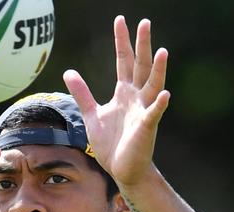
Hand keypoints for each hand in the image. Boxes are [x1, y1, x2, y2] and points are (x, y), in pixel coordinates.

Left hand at [63, 17, 169, 187]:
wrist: (122, 169)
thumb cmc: (110, 143)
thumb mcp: (91, 114)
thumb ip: (82, 93)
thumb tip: (69, 72)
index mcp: (124, 93)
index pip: (123, 61)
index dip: (122, 41)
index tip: (121, 20)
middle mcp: (136, 98)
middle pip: (140, 66)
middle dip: (142, 45)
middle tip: (145, 23)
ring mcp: (143, 111)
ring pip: (152, 86)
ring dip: (158, 70)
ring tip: (162, 51)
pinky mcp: (146, 128)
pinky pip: (154, 115)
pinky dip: (159, 105)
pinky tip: (164, 94)